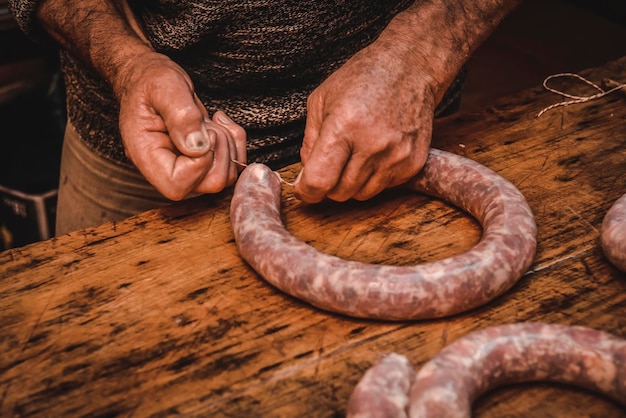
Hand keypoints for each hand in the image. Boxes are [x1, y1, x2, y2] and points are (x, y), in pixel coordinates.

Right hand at [116, 52, 245, 200]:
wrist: (150, 81)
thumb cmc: (151, 82)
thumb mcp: (163, 87)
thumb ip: (180, 115)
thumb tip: (199, 146)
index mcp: (147, 158)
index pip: (179, 185)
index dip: (201, 161)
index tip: (202, 130)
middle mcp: (168, 171)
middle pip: (211, 184)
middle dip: (220, 148)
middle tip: (206, 123)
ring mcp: (188, 171)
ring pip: (226, 176)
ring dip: (228, 143)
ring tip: (208, 121)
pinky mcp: (205, 163)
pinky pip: (234, 165)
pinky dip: (236, 141)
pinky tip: (219, 123)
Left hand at [295, 41, 435, 202]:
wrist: (411, 67)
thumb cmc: (362, 79)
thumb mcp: (322, 100)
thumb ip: (310, 141)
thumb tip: (307, 175)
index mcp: (343, 127)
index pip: (320, 180)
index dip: (307, 191)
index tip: (305, 188)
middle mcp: (372, 145)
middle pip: (340, 193)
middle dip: (329, 185)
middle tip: (331, 164)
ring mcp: (396, 156)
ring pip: (362, 195)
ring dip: (352, 183)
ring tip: (355, 155)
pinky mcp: (413, 163)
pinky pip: (384, 187)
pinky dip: (374, 177)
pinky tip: (376, 152)